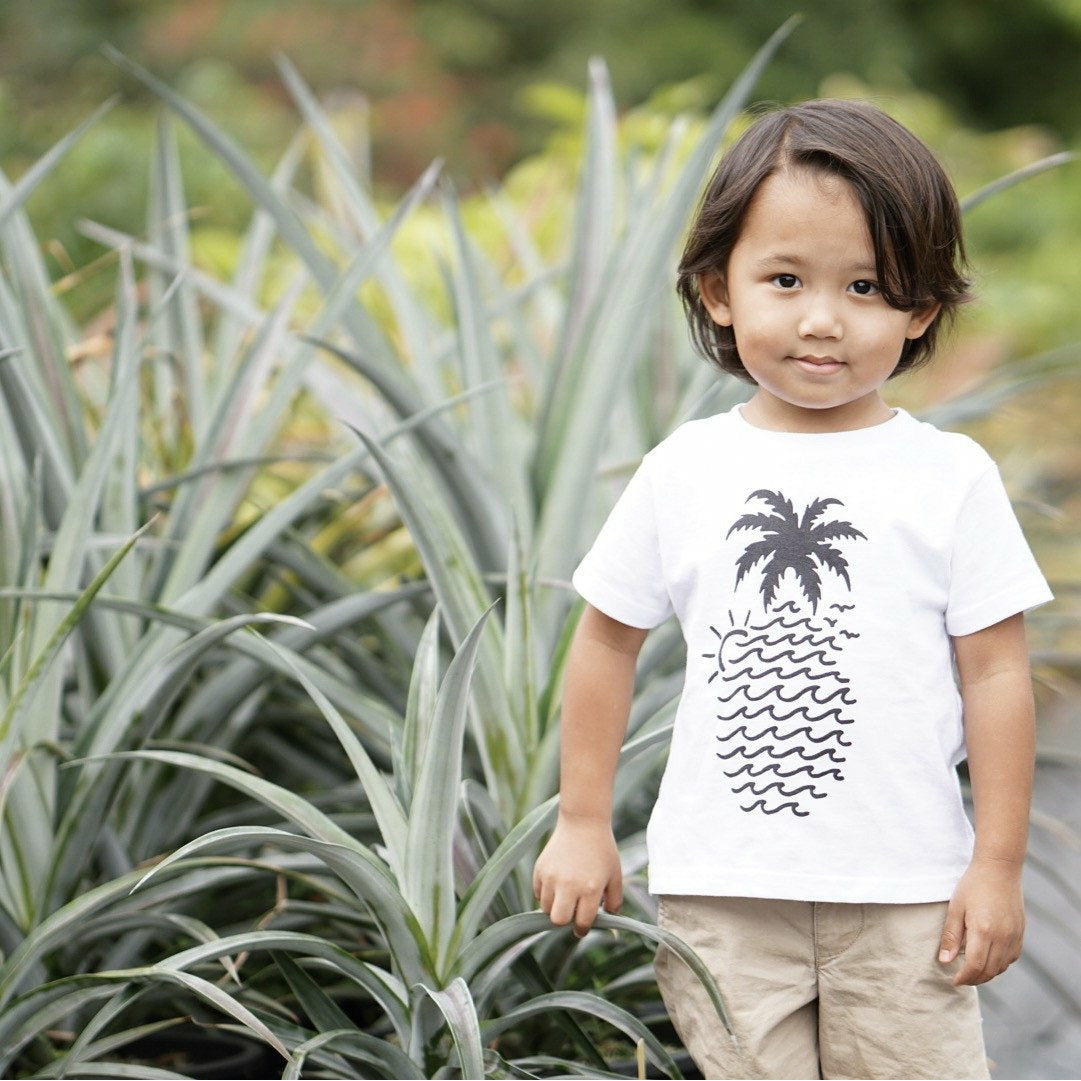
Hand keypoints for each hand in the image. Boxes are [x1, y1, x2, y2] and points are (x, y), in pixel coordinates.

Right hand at [533, 814, 622, 937]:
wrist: (583, 822)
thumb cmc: (602, 850)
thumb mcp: (616, 875)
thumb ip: (615, 901)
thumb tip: (608, 918)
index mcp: (590, 889)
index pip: (581, 923)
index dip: (582, 929)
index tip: (581, 928)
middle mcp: (569, 885)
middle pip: (558, 920)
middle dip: (565, 921)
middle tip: (571, 912)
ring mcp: (552, 876)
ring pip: (546, 908)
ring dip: (555, 906)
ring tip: (565, 894)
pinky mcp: (540, 868)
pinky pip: (538, 892)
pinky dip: (545, 893)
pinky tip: (557, 882)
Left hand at [938, 856, 1024, 985]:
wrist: (999, 869)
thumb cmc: (973, 885)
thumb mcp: (956, 908)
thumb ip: (951, 936)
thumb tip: (945, 961)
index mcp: (984, 931)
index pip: (975, 966)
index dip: (964, 977)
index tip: (954, 980)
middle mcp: (1002, 937)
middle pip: (990, 971)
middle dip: (974, 979)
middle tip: (961, 979)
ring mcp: (1014, 936)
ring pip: (1002, 967)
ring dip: (987, 974)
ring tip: (972, 971)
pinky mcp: (1021, 933)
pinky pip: (1011, 957)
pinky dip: (999, 964)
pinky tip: (988, 959)